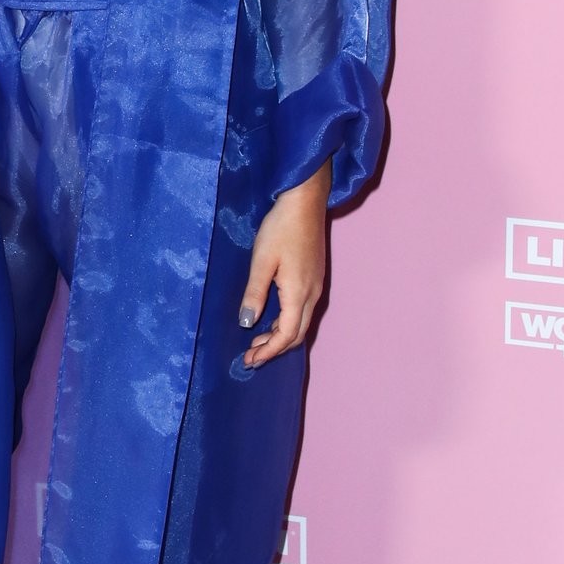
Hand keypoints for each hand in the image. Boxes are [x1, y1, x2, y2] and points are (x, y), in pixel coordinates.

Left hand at [237, 159, 330, 367]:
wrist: (306, 201)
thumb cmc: (281, 228)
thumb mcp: (262, 261)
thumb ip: (254, 294)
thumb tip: (247, 323)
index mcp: (299, 293)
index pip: (286, 335)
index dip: (268, 351)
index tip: (249, 361)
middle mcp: (313, 294)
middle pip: (297, 334)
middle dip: (274, 349)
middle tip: (250, 356)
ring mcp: (316, 286)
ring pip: (301, 323)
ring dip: (280, 336)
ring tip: (256, 341)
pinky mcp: (314, 277)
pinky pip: (302, 311)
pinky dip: (287, 322)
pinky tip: (271, 318)